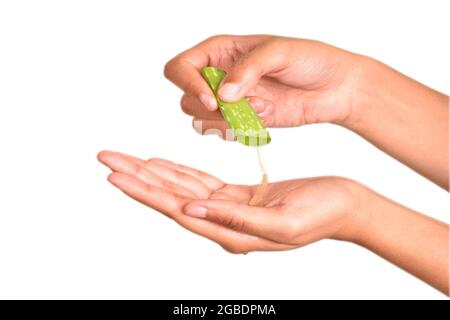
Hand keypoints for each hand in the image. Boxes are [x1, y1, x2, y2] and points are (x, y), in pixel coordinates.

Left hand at [98, 150, 365, 252]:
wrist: (345, 205)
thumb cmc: (322, 214)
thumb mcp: (282, 224)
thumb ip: (236, 222)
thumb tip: (191, 212)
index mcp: (230, 233)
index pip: (176, 211)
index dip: (144, 192)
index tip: (115, 175)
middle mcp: (222, 223)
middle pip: (170, 197)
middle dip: (136, 177)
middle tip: (106, 158)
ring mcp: (228, 209)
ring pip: (181, 188)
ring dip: (151, 172)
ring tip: (125, 158)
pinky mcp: (237, 196)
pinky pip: (200, 182)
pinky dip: (179, 171)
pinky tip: (161, 164)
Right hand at [164, 35, 366, 134]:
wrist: (335, 88)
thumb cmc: (311, 60)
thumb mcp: (279, 53)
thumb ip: (248, 69)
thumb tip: (223, 93)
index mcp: (221, 50)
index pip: (181, 67)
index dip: (188, 84)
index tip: (214, 99)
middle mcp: (220, 75)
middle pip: (187, 97)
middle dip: (211, 107)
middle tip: (242, 104)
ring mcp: (231, 100)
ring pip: (202, 119)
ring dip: (228, 121)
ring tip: (261, 109)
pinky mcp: (243, 120)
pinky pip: (224, 132)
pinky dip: (238, 132)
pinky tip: (262, 121)